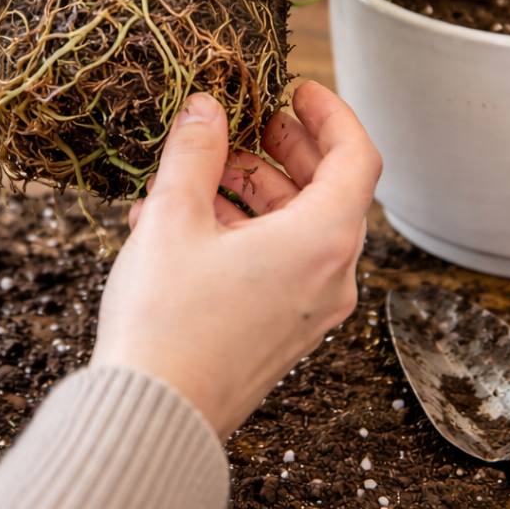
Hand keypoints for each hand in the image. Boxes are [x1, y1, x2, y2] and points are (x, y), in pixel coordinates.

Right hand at [91, 81, 381, 438]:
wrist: (153, 419)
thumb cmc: (167, 322)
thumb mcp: (173, 217)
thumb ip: (194, 151)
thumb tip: (206, 109)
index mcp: (321, 240)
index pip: (356, 156)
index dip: (331, 113)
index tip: (298, 90)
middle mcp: (329, 275)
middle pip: (328, 190)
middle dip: (286, 149)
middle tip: (251, 121)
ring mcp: (308, 308)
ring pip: (298, 226)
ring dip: (256, 188)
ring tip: (204, 168)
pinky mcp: (281, 330)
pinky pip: (277, 261)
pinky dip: (244, 229)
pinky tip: (187, 218)